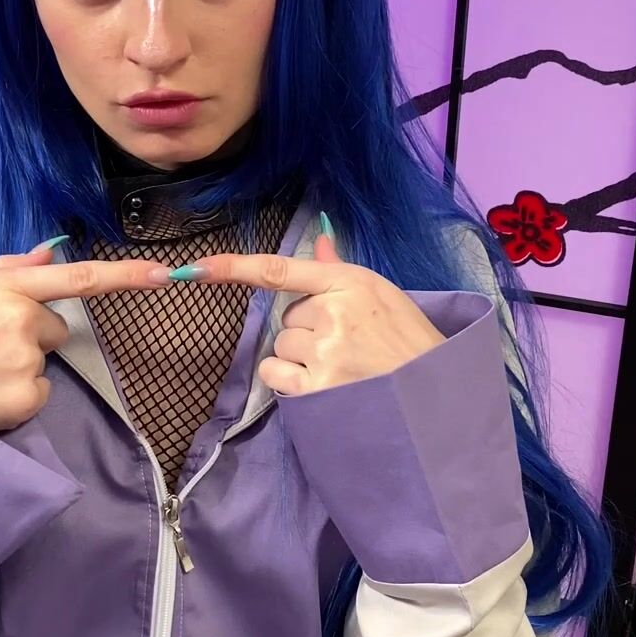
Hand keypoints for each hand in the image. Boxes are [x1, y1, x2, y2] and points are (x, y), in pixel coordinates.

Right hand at [0, 242, 170, 432]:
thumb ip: (5, 269)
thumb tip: (49, 251)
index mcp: (3, 286)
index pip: (76, 277)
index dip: (125, 275)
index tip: (164, 273)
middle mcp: (20, 318)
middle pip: (56, 326)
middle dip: (31, 335)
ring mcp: (26, 359)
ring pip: (45, 360)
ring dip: (20, 366)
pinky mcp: (28, 396)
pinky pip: (40, 391)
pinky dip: (18, 395)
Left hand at [174, 227, 444, 397]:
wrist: (437, 398)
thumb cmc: (412, 344)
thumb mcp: (384, 297)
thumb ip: (341, 272)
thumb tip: (320, 238)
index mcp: (352, 283)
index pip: (281, 270)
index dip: (235, 267)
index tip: (198, 266)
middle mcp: (334, 313)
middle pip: (286, 317)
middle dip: (306, 330)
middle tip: (344, 346)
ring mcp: (325, 352)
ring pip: (279, 346)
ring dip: (299, 358)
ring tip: (340, 368)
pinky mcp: (317, 388)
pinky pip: (275, 375)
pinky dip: (290, 381)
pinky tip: (325, 386)